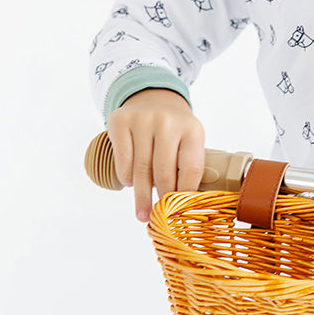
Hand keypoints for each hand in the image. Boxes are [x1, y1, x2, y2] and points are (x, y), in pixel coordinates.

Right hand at [107, 89, 205, 221]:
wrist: (152, 97)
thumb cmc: (173, 129)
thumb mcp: (189, 139)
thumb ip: (188, 165)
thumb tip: (185, 205)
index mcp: (192, 129)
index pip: (191, 168)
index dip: (185, 193)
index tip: (180, 212)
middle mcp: (168, 122)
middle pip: (164, 172)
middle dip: (161, 200)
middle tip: (157, 217)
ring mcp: (143, 119)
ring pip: (141, 169)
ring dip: (141, 195)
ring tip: (142, 212)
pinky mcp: (121, 121)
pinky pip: (122, 159)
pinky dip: (126, 176)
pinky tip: (130, 184)